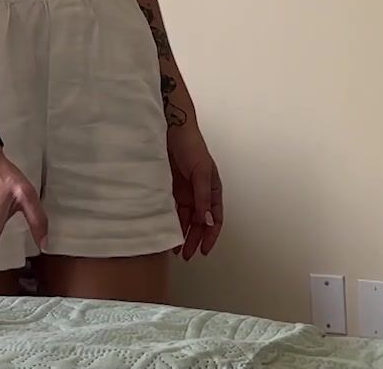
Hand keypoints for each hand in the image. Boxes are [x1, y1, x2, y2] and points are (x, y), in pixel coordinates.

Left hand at [166, 123, 222, 259]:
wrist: (171, 128)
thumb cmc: (190, 145)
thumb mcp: (200, 171)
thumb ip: (203, 196)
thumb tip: (208, 221)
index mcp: (212, 189)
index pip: (216, 218)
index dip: (211, 235)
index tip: (205, 250)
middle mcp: (200, 192)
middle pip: (200, 222)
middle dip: (195, 239)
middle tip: (187, 255)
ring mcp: (185, 191)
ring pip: (186, 218)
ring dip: (183, 233)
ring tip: (176, 249)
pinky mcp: (171, 188)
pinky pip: (173, 209)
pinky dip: (172, 221)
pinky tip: (167, 230)